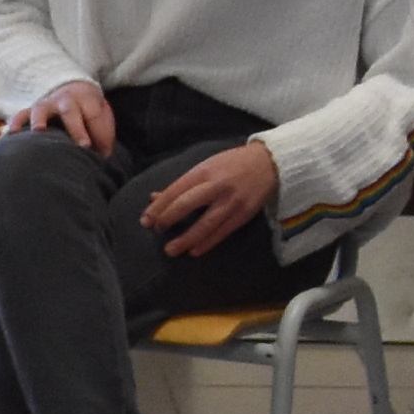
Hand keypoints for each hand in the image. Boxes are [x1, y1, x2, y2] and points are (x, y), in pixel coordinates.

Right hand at [6, 81, 118, 158]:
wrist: (71, 91)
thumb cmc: (88, 113)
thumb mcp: (101, 118)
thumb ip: (103, 136)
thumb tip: (101, 158)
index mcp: (86, 99)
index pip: (93, 114)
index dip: (98, 131)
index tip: (96, 149)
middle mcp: (65, 100)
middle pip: (70, 111)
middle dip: (76, 128)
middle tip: (82, 145)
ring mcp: (46, 105)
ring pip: (41, 110)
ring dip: (39, 120)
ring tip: (38, 131)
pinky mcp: (30, 112)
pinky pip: (20, 116)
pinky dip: (15, 124)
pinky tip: (10, 135)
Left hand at [141, 142, 279, 259]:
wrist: (268, 163)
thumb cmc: (231, 164)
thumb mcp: (205, 167)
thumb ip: (181, 184)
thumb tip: (154, 198)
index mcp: (204, 171)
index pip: (176, 190)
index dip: (159, 206)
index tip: (145, 220)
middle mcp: (216, 185)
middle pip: (187, 204)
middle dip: (168, 219)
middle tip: (156, 231)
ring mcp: (231, 201)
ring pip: (205, 222)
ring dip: (186, 238)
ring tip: (171, 250)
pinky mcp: (243, 214)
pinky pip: (222, 231)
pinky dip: (207, 242)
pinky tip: (194, 250)